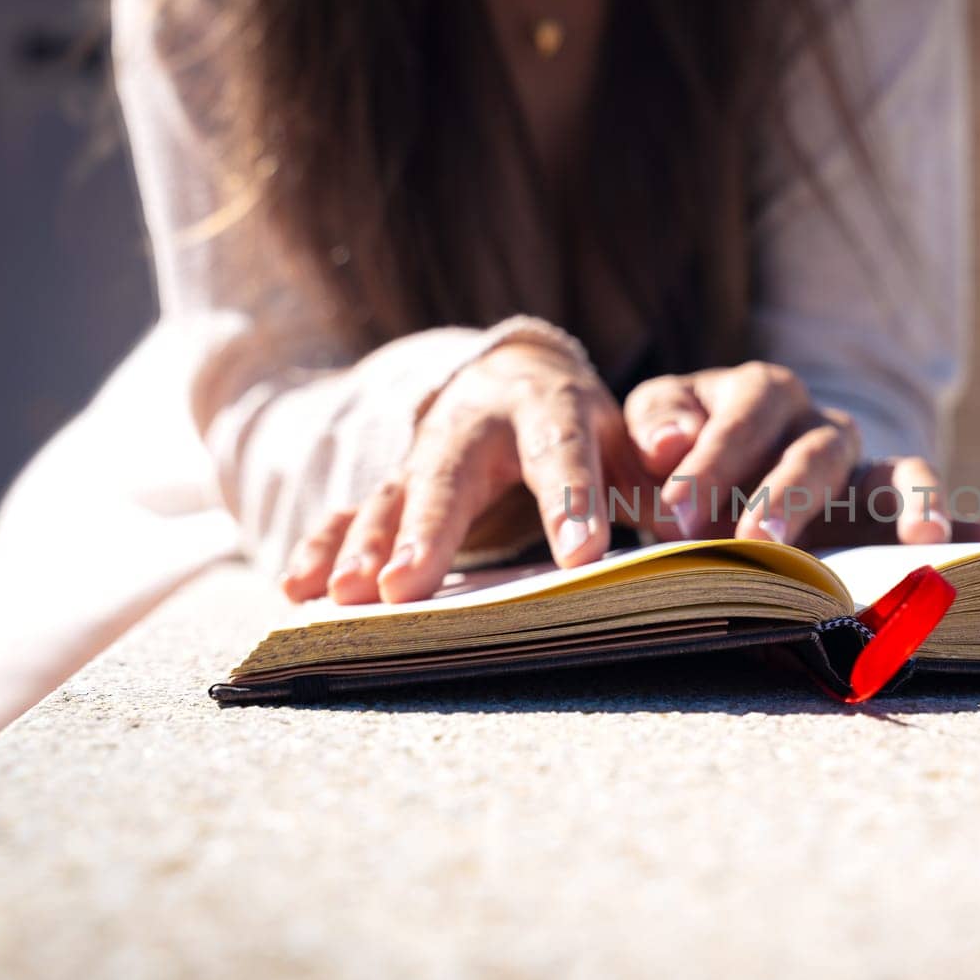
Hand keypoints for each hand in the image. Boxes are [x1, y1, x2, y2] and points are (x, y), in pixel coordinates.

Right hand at [281, 335, 646, 604]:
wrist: (512, 380)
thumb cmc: (583, 422)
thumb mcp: (627, 427)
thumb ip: (655, 449)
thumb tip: (682, 456)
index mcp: (546, 404)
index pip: (559, 448)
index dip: (570, 498)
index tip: (582, 554)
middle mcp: (472, 425)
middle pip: (448, 475)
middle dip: (428, 531)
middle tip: (408, 588)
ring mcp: (423, 456)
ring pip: (390, 497)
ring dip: (366, 548)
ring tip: (348, 598)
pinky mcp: (391, 486)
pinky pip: (349, 514)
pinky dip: (322, 549)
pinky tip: (297, 589)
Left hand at [624, 362, 979, 546]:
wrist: (694, 486)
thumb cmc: (673, 455)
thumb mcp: (650, 429)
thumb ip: (656, 424)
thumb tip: (669, 443)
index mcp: (761, 392)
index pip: (746, 416)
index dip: (714, 461)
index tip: (677, 511)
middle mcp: (822, 424)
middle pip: (819, 450)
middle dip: (790, 497)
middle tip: (757, 543)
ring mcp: (863, 468)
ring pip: (900, 471)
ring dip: (911, 506)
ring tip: (926, 541)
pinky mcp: (885, 513)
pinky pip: (935, 514)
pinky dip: (969, 525)